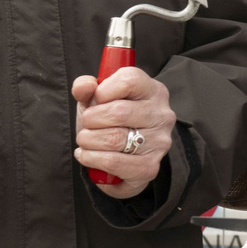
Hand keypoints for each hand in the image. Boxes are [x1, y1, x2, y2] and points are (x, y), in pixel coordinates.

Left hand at [72, 66, 175, 198]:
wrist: (121, 155)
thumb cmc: (110, 121)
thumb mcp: (97, 99)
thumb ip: (86, 88)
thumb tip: (84, 87)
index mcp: (153, 91)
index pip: (129, 80)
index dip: (103, 90)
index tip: (97, 100)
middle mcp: (162, 115)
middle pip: (118, 112)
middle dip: (91, 120)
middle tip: (87, 125)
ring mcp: (159, 142)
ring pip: (113, 139)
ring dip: (88, 141)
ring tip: (86, 141)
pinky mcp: (149, 167)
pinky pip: (112, 162)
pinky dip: (91, 159)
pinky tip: (88, 155)